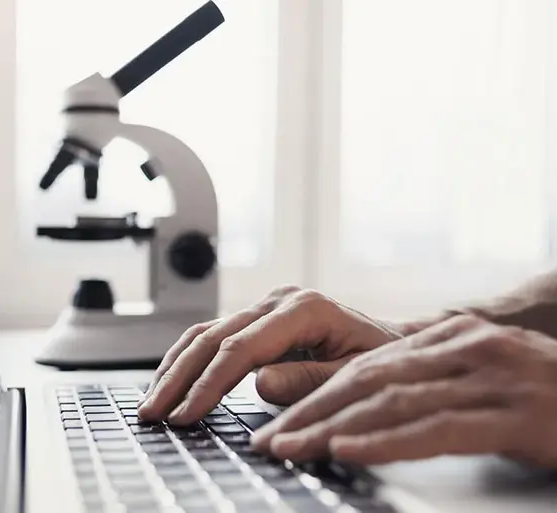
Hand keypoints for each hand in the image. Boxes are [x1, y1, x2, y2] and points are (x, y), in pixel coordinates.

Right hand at [137, 287, 402, 424]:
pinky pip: (214, 335)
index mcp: (303, 309)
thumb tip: (259, 383)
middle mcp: (278, 300)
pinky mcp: (257, 318)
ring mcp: (265, 306)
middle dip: (179, 378)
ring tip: (151, 401)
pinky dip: (188, 359)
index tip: (187, 414)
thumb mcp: (356, 374)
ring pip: (205, 332)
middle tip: (152, 412)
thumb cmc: (380, 358)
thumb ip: (310, 379)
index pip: (241, 349)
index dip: (209, 384)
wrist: (391, 340)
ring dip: (175, 368)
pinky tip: (171, 379)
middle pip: (213, 337)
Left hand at [251, 315, 556, 468]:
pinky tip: (348, 449)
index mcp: (450, 338)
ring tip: (289, 446)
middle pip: (367, 380)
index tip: (277, 422)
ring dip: (331, 427)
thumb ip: (420, 389)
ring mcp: (490, 378)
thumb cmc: (544, 398)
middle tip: (269, 440)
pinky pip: (436, 428)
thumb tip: (355, 411)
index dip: (315, 394)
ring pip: (392, 401)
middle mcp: (465, 348)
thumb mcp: (476, 382)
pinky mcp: (516, 414)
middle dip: (311, 412)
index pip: (367, 367)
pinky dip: (386, 440)